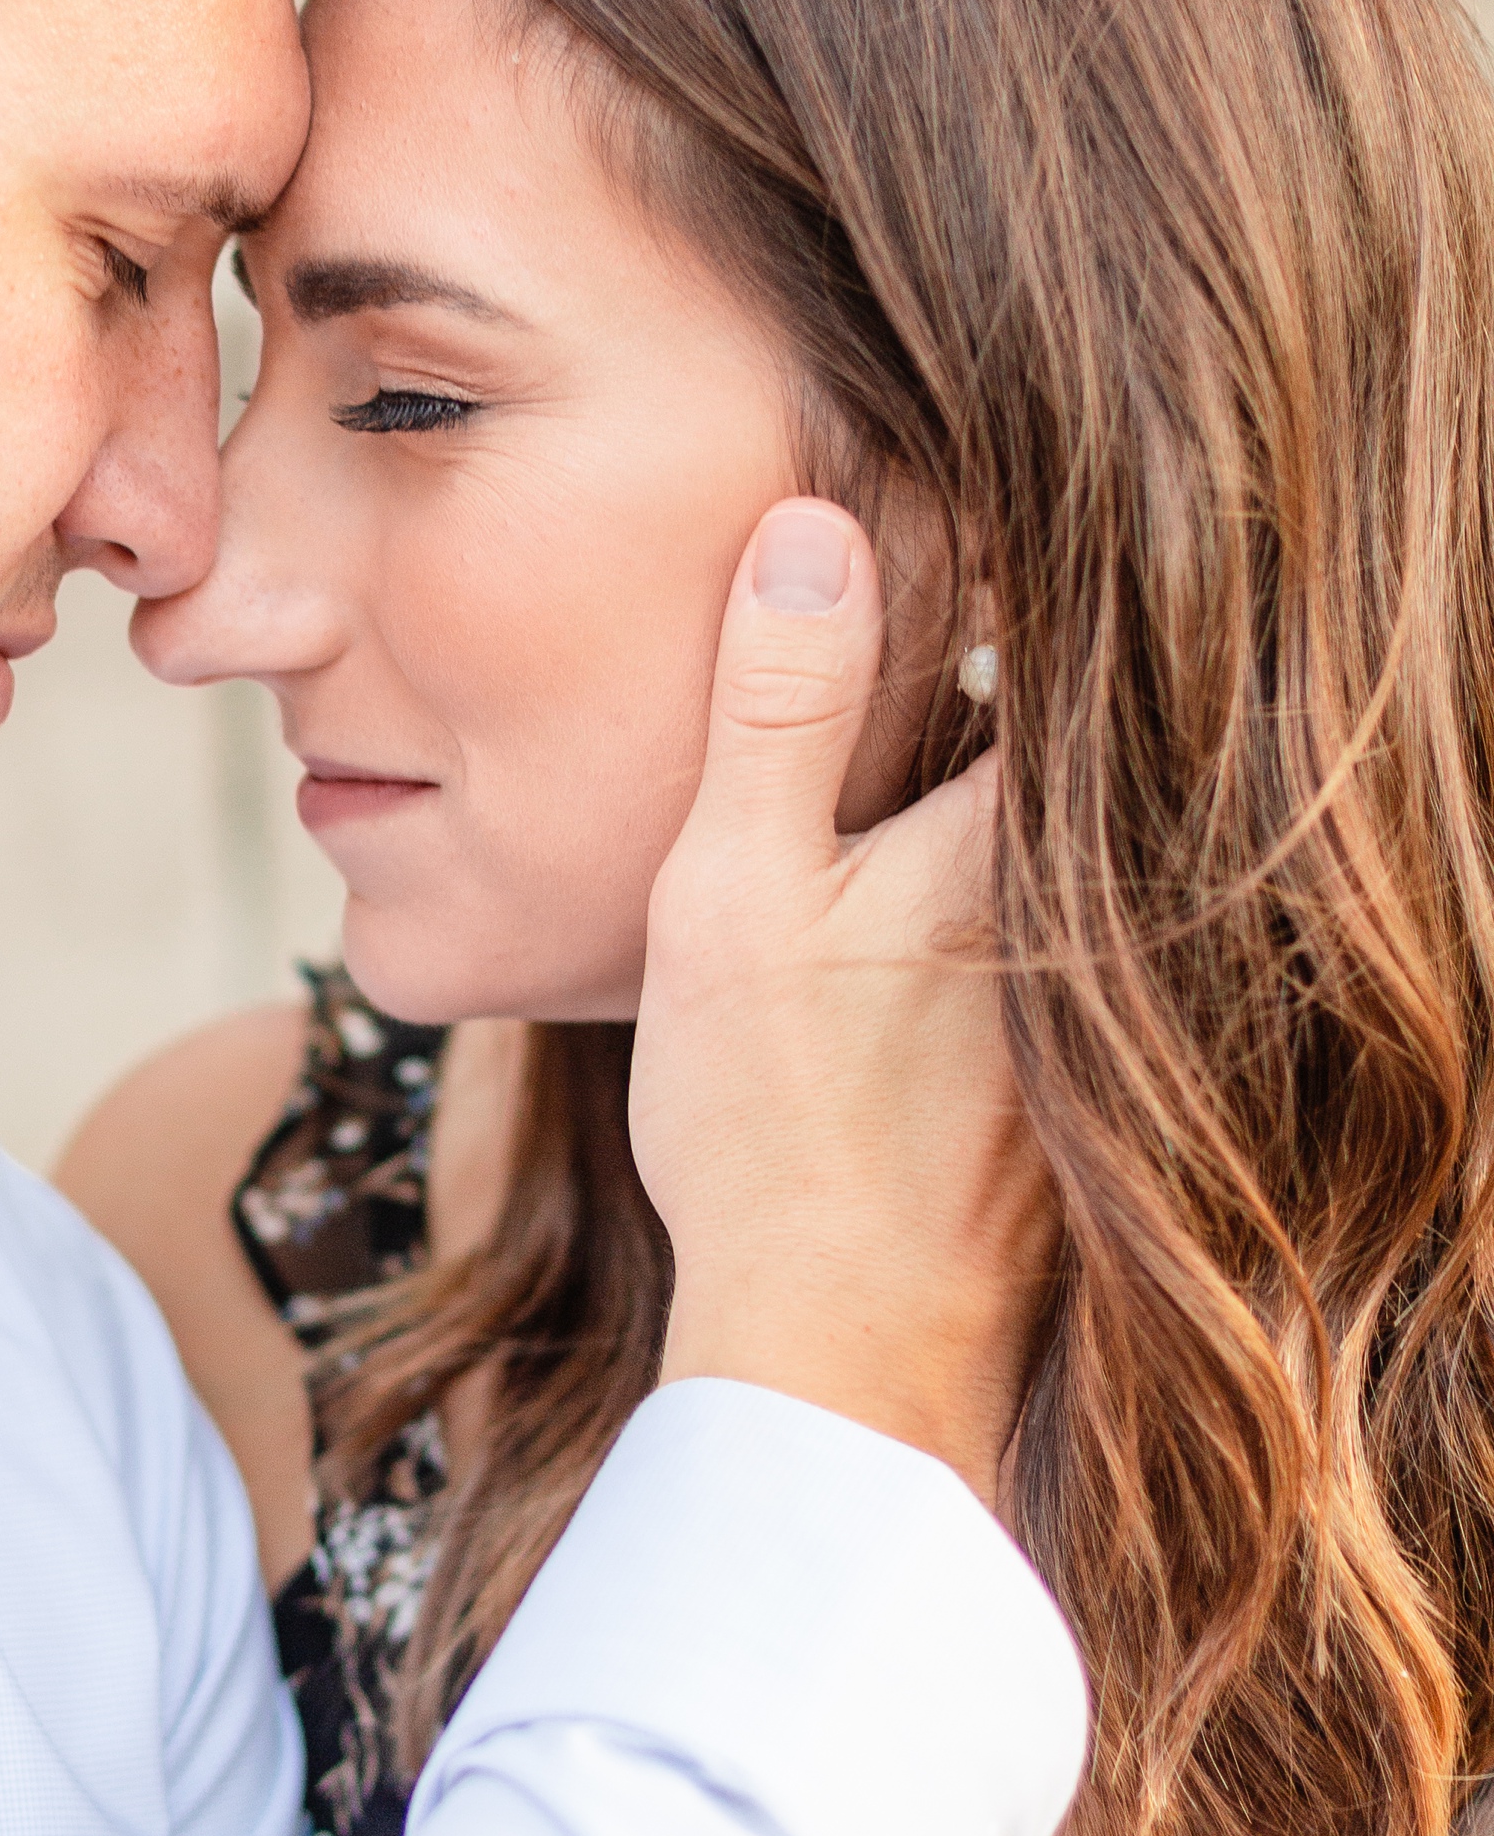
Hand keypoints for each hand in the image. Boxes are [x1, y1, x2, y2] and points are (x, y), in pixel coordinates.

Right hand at [630, 500, 1051, 1502]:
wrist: (841, 1348)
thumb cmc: (778, 1131)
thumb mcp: (736, 888)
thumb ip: (782, 706)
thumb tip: (816, 529)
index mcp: (1020, 832)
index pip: (1058, 633)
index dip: (1012, 551)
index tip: (951, 487)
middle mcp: (1094, 902)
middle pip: (1071, 726)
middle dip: (1005, 652)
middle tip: (924, 565)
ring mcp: (1100, 990)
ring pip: (1063, 826)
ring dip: (999, 768)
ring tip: (892, 717)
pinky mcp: (1080, 1064)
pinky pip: (1056, 919)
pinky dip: (1003, 878)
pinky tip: (918, 892)